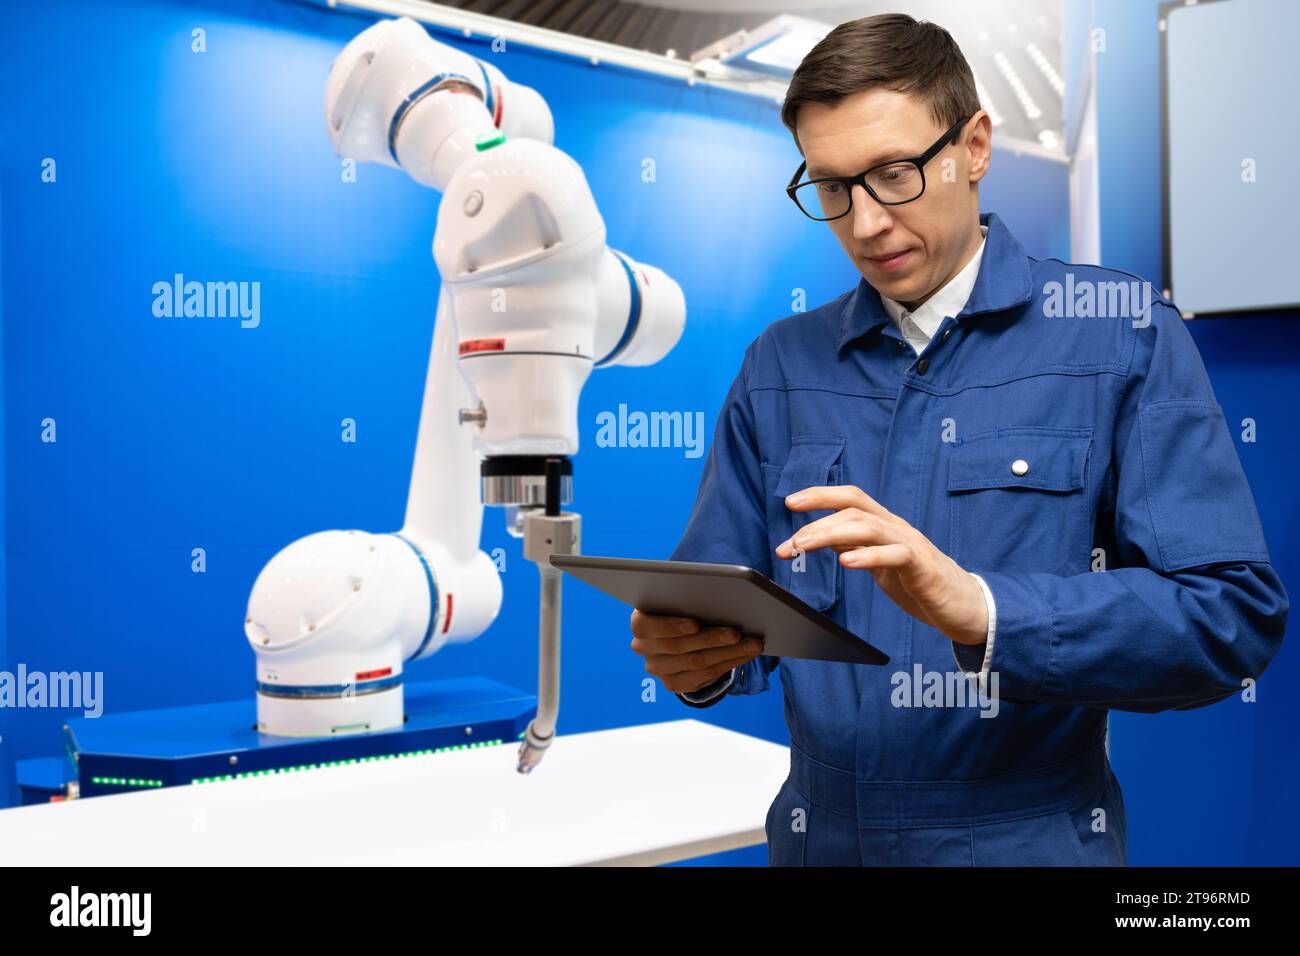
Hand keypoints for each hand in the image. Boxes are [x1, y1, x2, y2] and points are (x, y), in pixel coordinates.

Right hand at [629, 608, 765, 693]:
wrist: (676, 633)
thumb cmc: (681, 607)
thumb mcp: (679, 599)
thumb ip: (689, 598)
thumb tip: (720, 593)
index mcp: (640, 622)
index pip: (648, 626)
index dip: (672, 626)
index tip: (695, 624)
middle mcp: (643, 648)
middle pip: (680, 647)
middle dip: (712, 639)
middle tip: (736, 633)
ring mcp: (657, 668)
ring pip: (697, 663)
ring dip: (729, 653)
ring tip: (752, 644)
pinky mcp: (673, 684)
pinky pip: (705, 676)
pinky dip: (729, 663)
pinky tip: (746, 654)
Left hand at [773, 485, 987, 645]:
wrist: (964, 606)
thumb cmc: (920, 582)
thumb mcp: (880, 562)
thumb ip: (856, 546)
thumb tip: (823, 537)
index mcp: (885, 525)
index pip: (851, 499)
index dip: (820, 495)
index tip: (790, 503)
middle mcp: (897, 528)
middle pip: (854, 510)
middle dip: (816, 522)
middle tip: (790, 543)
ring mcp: (911, 545)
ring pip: (868, 526)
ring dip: (830, 534)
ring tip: (805, 545)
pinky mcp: (923, 568)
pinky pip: (895, 555)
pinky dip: (868, 556)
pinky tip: (847, 562)